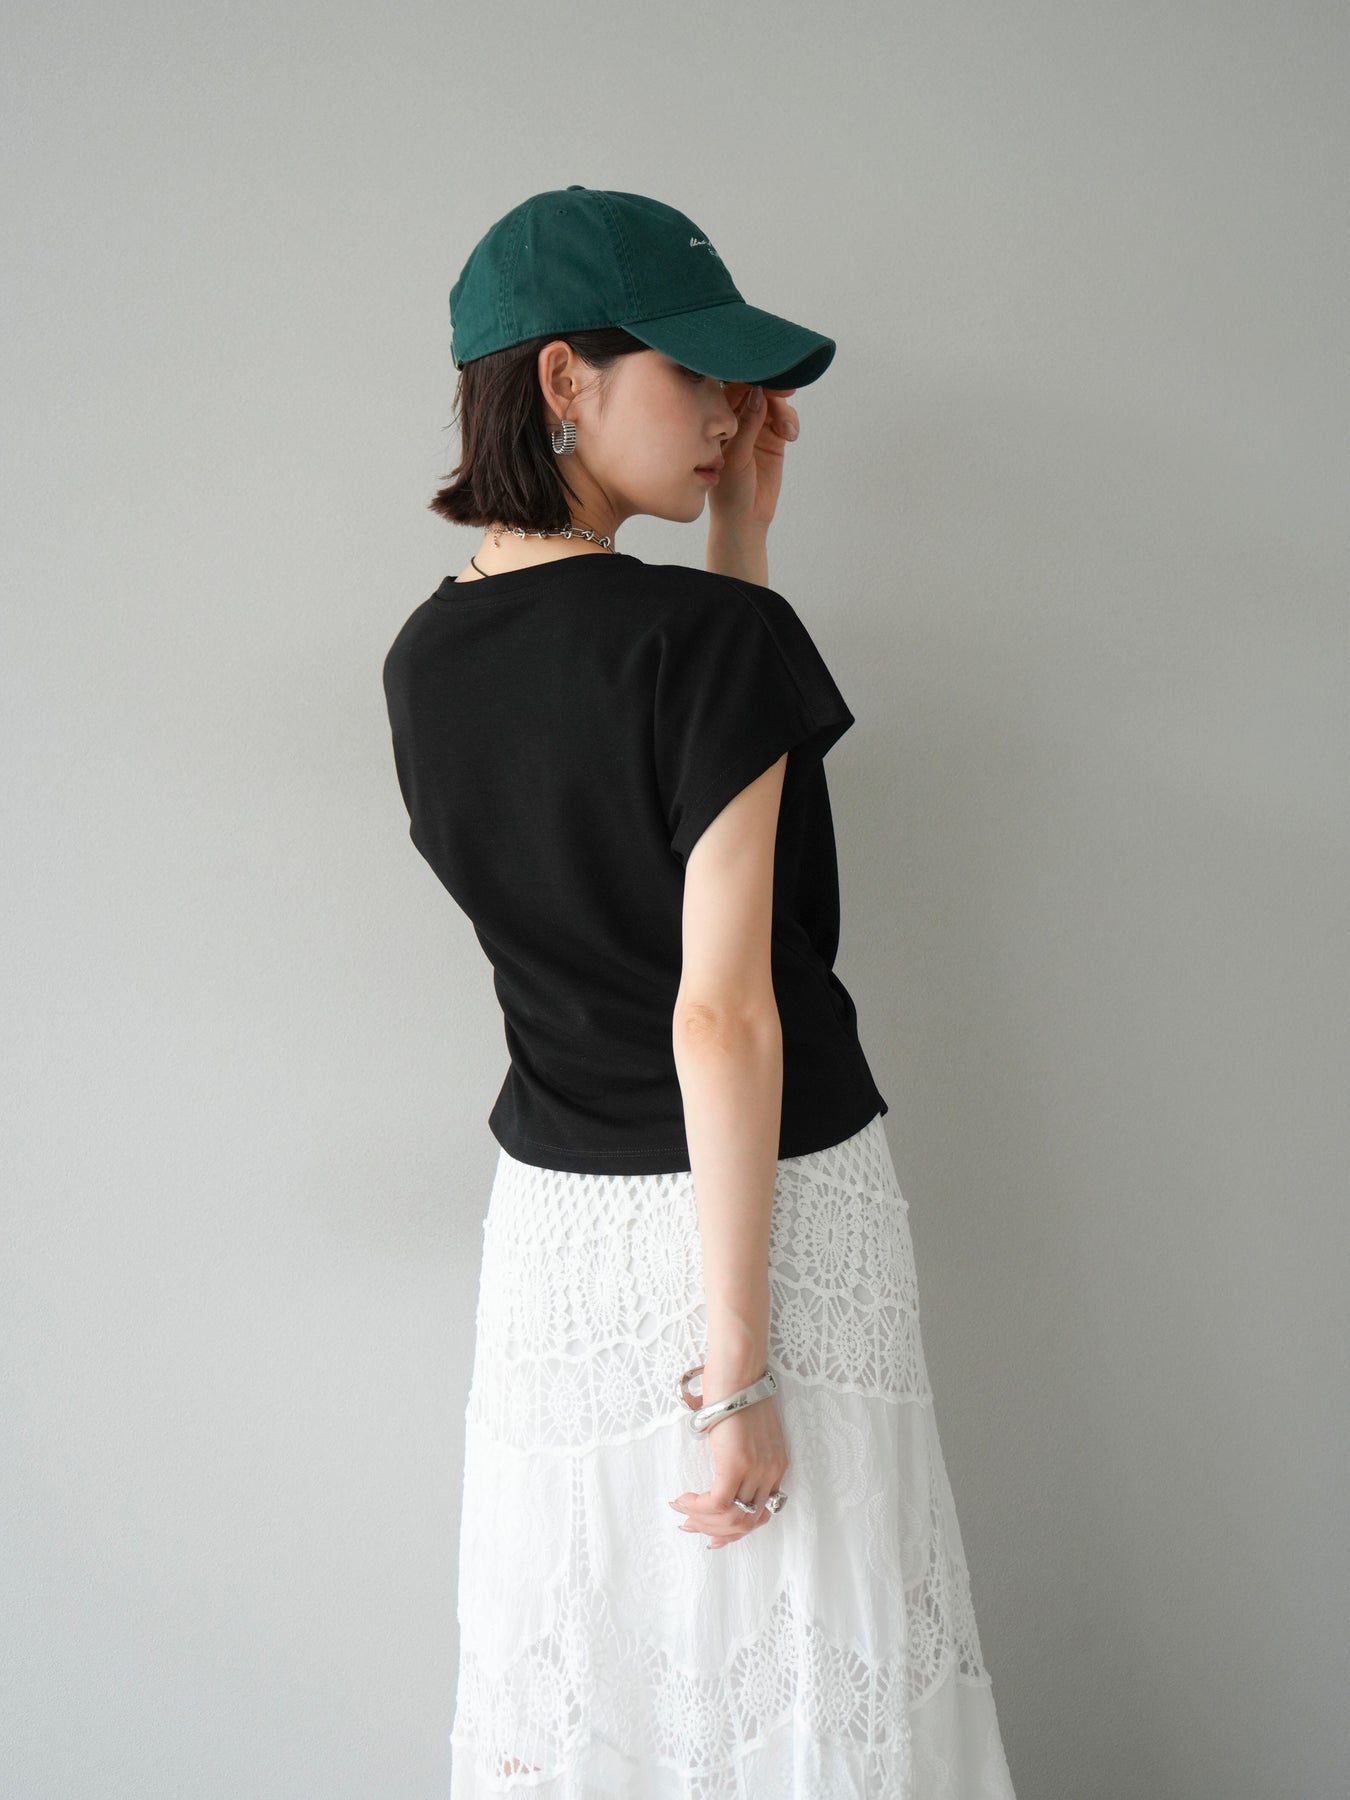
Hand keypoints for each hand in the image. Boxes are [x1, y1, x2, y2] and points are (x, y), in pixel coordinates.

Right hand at [669, 1383, 788, 1549]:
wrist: (739, 1370)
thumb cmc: (738, 1392)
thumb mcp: (748, 1431)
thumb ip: (743, 1454)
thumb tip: (721, 1471)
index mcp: (777, 1466)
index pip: (761, 1513)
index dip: (735, 1530)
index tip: (714, 1535)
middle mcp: (771, 1472)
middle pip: (747, 1521)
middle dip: (716, 1531)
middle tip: (691, 1526)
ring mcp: (756, 1469)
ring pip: (732, 1517)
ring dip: (703, 1521)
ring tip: (683, 1512)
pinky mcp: (736, 1464)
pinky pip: (717, 1503)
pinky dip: (697, 1507)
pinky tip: (683, 1499)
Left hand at [708, 384, 799, 535]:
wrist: (745, 519)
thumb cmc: (729, 491)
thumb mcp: (736, 456)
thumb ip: (747, 424)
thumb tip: (757, 392)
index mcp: (717, 420)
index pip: (731, 389)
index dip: (748, 379)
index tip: (764, 377)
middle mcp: (736, 419)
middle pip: (755, 390)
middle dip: (772, 388)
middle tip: (786, 391)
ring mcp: (756, 428)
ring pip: (773, 402)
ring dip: (783, 410)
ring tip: (787, 430)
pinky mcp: (774, 438)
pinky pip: (785, 419)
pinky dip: (790, 422)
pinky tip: (791, 436)